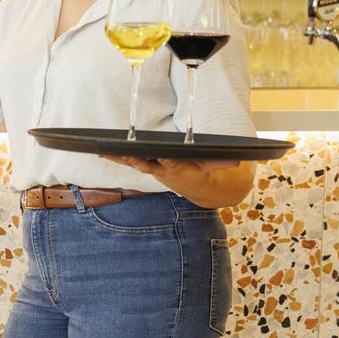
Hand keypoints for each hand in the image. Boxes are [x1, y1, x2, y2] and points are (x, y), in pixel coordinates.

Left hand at [102, 155, 239, 187]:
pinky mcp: (147, 166)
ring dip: (121, 157)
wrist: (202, 188)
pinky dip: (116, 156)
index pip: (173, 164)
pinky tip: (102, 150)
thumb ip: (224, 163)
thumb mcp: (217, 165)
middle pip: (148, 165)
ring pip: (135, 162)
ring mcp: (154, 169)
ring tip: (105, 149)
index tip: (161, 158)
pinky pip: (129, 160)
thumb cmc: (207, 169)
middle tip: (125, 153)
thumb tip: (236, 160)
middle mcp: (164, 170)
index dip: (166, 161)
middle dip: (137, 159)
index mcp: (182, 169)